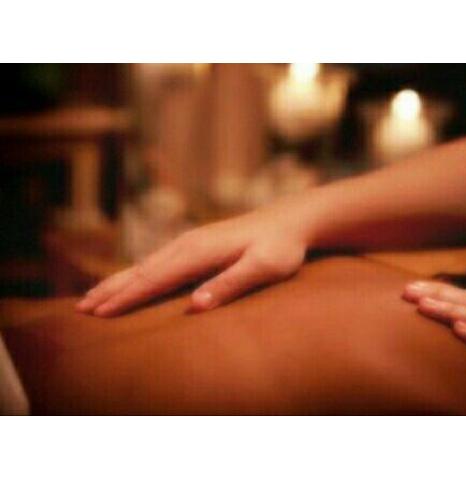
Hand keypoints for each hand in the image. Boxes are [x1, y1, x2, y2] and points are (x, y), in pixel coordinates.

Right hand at [76, 204, 307, 316]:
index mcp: (199, 252)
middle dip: (111, 290)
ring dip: (117, 281)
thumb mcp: (264, 268)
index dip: (126, 298)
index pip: (154, 279)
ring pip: (145, 264)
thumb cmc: (281, 247)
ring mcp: (190, 242)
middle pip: (141, 270)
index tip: (100, 314)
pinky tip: (130, 281)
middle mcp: (188, 244)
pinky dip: (136, 273)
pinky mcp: (196, 243)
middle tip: (81, 310)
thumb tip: (195, 307)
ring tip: (92, 298)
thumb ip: (231, 284)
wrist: (291, 219)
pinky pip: (157, 261)